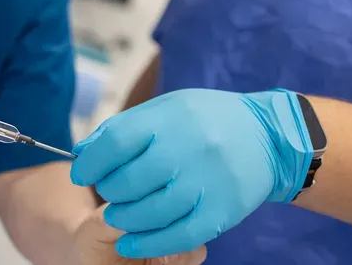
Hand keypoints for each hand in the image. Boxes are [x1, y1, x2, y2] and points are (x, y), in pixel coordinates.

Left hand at [70, 89, 311, 258]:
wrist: (269, 136)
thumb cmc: (206, 119)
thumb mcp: (166, 108)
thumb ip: (124, 128)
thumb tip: (83, 152)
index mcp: (171, 118)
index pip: (115, 142)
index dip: (91, 162)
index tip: (82, 172)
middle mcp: (189, 149)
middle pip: (129, 180)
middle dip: (109, 190)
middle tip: (108, 192)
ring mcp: (207, 182)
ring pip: (150, 212)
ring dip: (124, 218)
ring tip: (118, 214)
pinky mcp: (222, 211)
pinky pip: (177, 235)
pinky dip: (148, 242)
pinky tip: (131, 241)